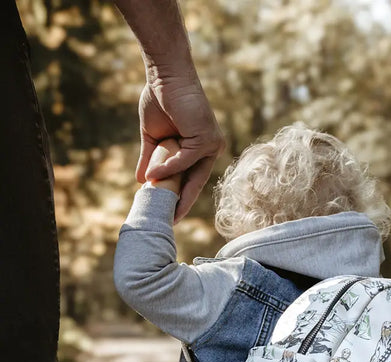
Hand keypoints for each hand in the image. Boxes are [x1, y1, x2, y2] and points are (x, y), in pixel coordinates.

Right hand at [136, 74, 224, 220]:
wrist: (164, 75)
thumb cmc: (160, 101)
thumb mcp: (153, 137)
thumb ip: (151, 159)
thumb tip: (143, 182)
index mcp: (201, 150)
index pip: (192, 179)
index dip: (180, 197)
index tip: (170, 214)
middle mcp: (211, 149)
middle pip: (196, 182)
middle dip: (182, 203)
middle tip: (171, 222)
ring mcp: (212, 144)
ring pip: (191, 174)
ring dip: (173, 189)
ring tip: (157, 204)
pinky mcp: (207, 138)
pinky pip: (185, 160)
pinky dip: (169, 168)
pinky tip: (154, 177)